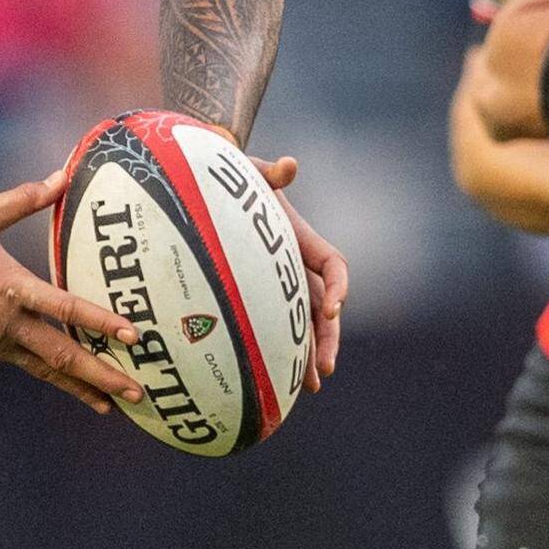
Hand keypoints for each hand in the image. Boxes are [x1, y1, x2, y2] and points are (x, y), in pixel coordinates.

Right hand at [0, 177, 143, 414]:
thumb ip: (24, 198)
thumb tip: (62, 175)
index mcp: (11, 288)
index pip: (66, 310)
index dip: (101, 322)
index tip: (132, 336)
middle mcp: (7, 324)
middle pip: (62, 357)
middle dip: (101, 377)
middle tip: (136, 393)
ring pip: (44, 370)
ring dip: (80, 388)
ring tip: (110, 405)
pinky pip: (24, 366)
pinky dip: (50, 377)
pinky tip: (68, 383)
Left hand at [248, 151, 345, 389]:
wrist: (209, 189)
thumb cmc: (230, 179)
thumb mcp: (247, 173)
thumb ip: (268, 172)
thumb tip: (289, 165)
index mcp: (302, 238)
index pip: (334, 264)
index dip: (339, 286)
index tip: (331, 308)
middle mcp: (298, 263)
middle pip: (325, 305)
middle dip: (329, 337)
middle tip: (325, 367)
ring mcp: (281, 282)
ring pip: (305, 323)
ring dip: (312, 352)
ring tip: (311, 383)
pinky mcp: (260, 295)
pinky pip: (280, 325)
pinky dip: (285, 350)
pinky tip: (282, 379)